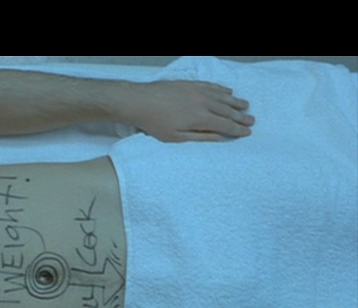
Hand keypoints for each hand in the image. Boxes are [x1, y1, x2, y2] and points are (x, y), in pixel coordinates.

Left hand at [120, 81, 254, 142]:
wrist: (139, 102)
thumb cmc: (154, 123)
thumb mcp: (176, 138)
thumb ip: (201, 138)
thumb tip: (221, 139)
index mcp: (201, 118)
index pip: (226, 125)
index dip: (238, 130)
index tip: (248, 132)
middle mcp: (203, 102)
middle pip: (227, 110)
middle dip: (241, 117)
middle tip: (252, 120)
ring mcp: (197, 91)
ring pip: (222, 96)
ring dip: (235, 102)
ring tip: (246, 106)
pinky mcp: (190, 84)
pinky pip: (211, 86)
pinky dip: (221, 89)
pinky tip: (228, 91)